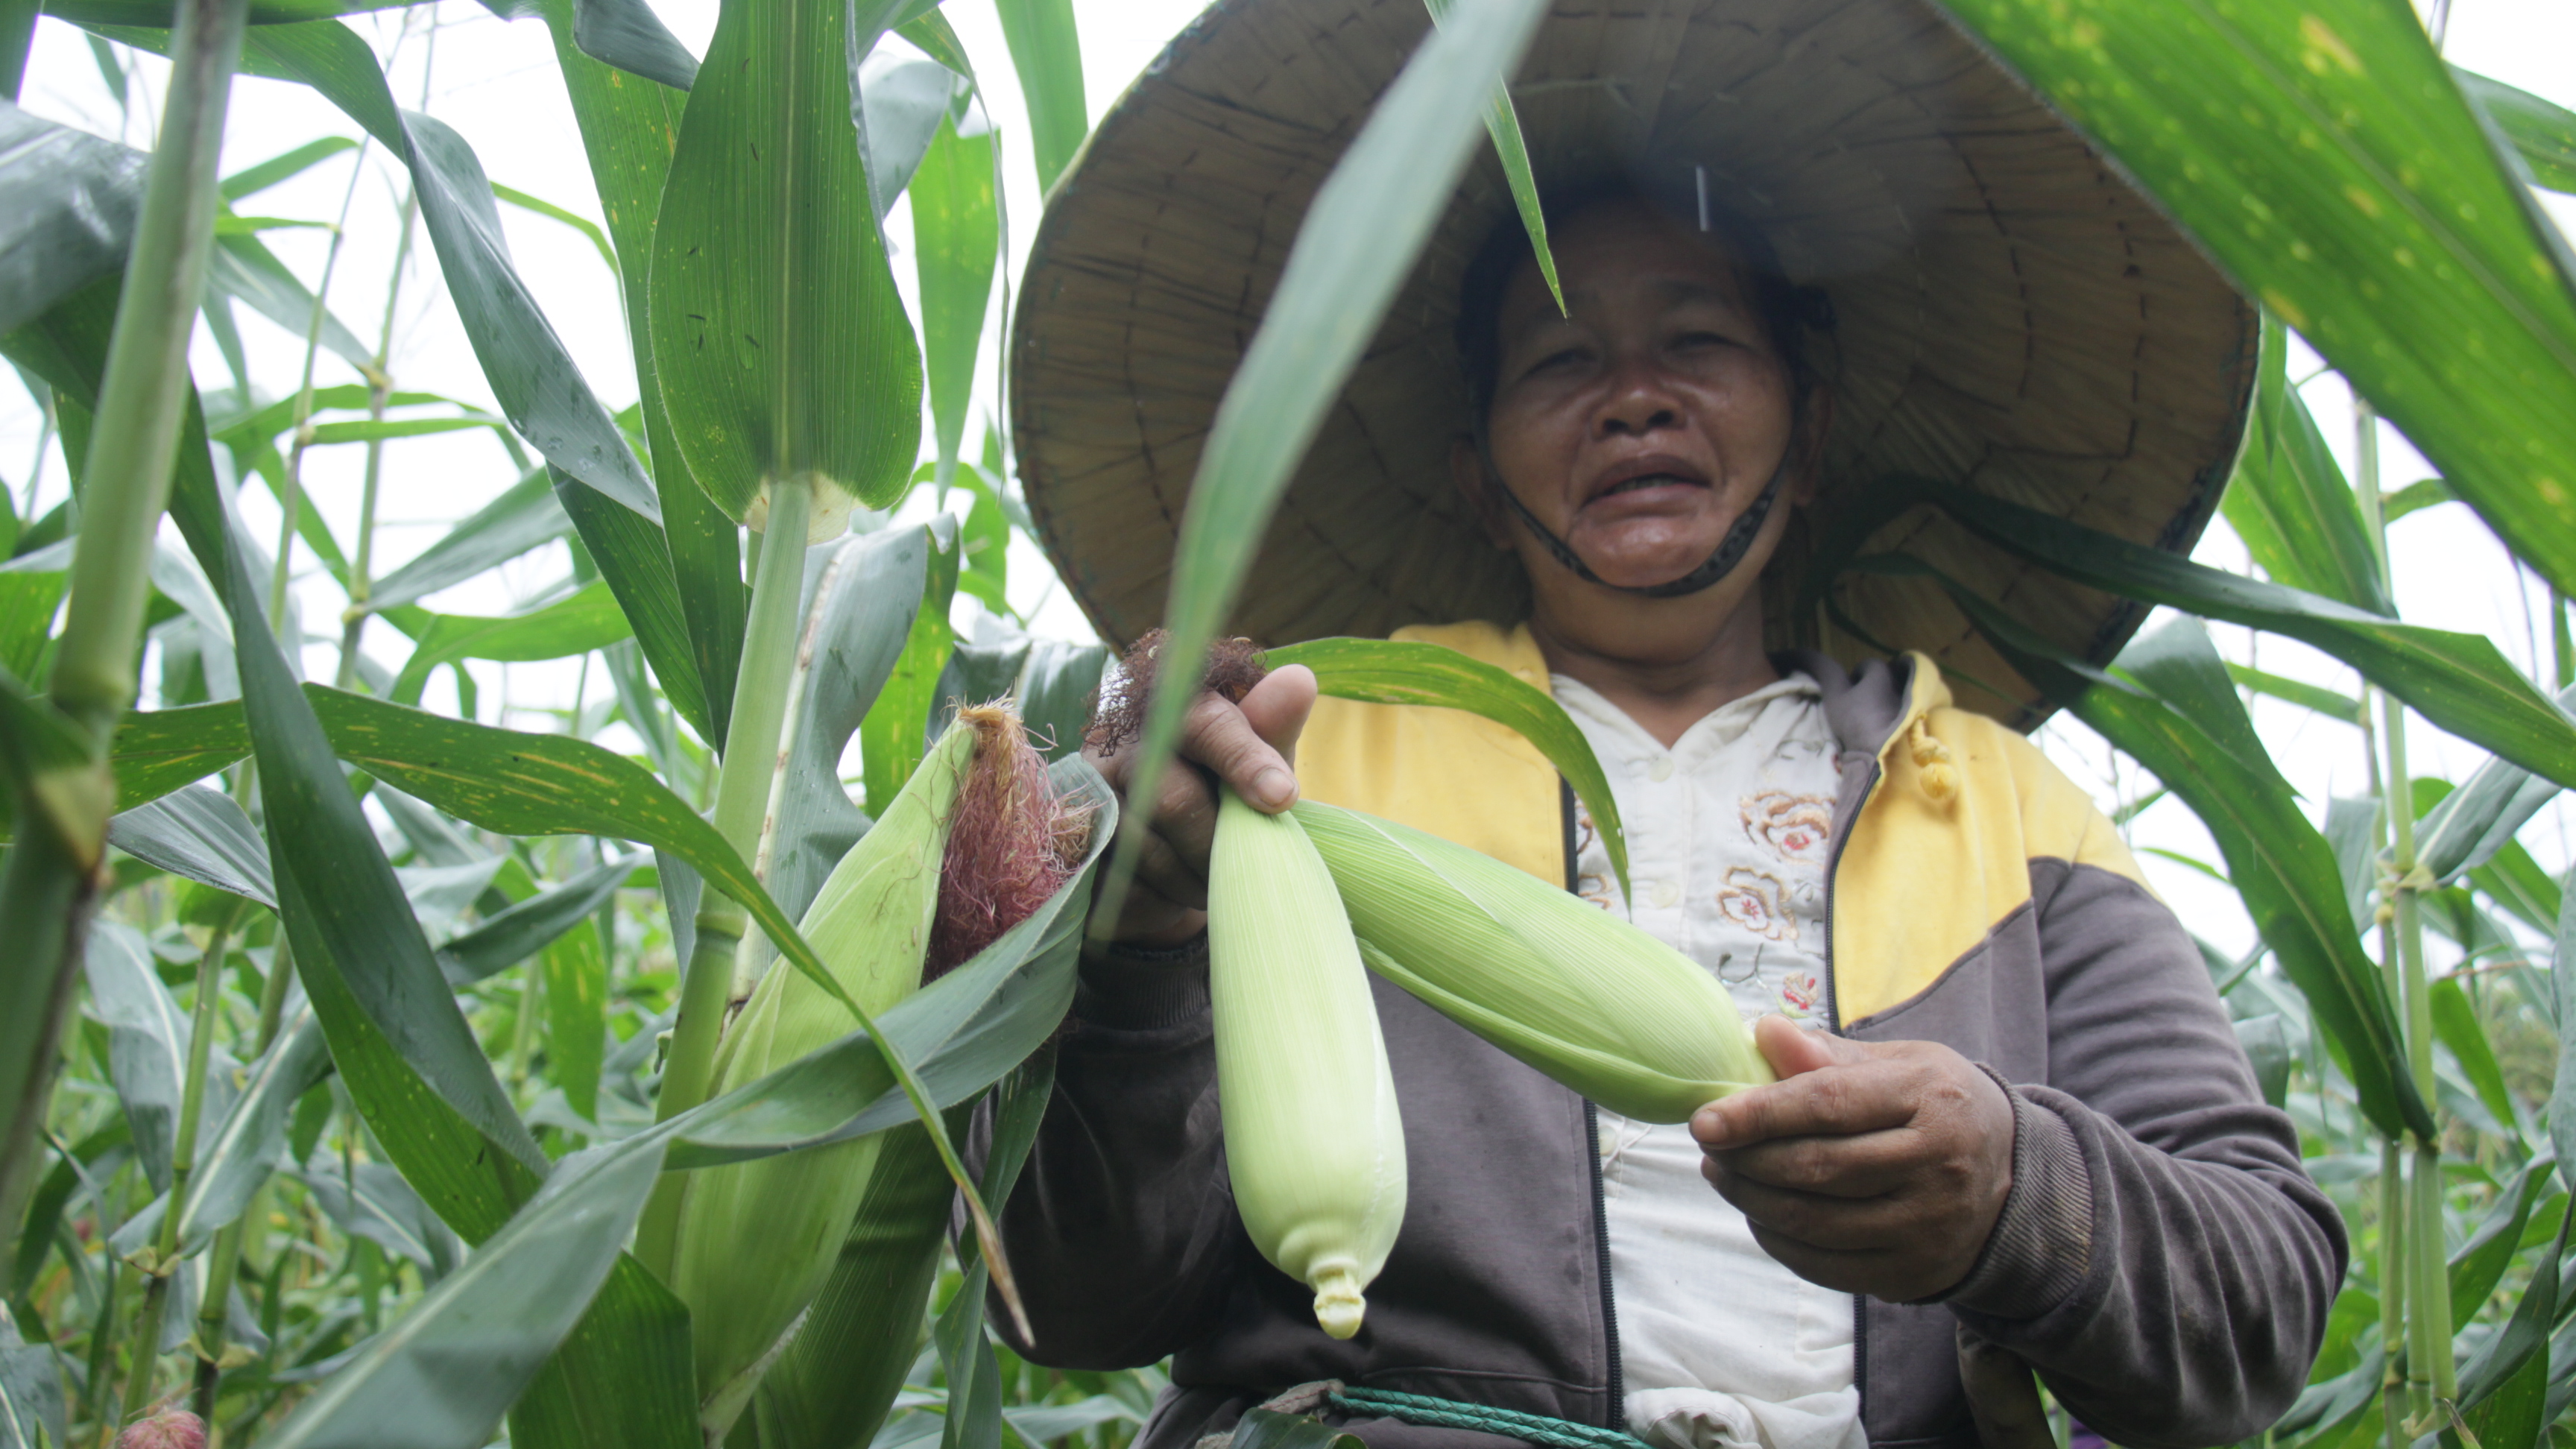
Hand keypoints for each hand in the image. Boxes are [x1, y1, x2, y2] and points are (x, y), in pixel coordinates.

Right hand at [1080, 664, 1317, 946]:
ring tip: (1217, 881)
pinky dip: (1165, 903)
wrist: (1163, 844)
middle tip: (1250, 863)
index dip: (1244, 759)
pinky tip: (1176, 892)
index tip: (1284, 797)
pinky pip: (1126, 888)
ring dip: (1196, 880)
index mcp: (1166, 708)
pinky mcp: (1077, 851)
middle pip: (1172, 799)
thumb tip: (1299, 681)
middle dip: (1219, 842)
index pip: (1204, 723)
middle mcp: (1117, 746)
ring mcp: (1089, 798)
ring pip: (1148, 853)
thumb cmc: (1222, 788)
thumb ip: (1271, 727)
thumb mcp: (1256, 758)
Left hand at [1690, 1015, 2016, 1301]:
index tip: (1703, 1120)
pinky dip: (1778, 1241)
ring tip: (1723, 1174)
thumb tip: (1764, 1033)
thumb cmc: (1935, 1107)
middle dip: (1747, 1159)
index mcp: (1931, 1097)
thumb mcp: (1899, 1064)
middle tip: (1709, 1147)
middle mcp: (1937, 1165)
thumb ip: (1828, 1053)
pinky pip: (1825, 1265)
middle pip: (1817, 1169)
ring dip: (1752, 1200)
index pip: (1829, 1104)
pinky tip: (1759, 1213)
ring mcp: (1929, 1227)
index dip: (1759, 1114)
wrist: (2011, 1180)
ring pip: (1814, 1222)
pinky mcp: (1914, 1273)